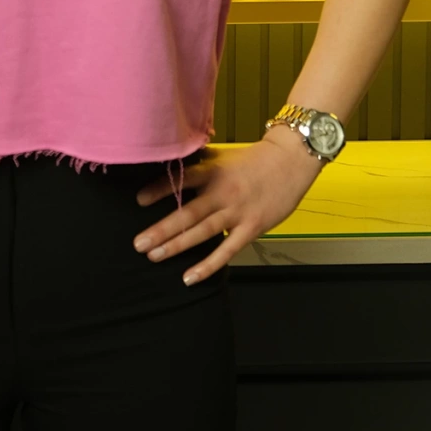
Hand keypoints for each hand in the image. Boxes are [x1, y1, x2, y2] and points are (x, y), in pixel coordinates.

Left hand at [132, 132, 324, 283]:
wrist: (292, 160)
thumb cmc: (255, 157)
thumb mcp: (222, 154)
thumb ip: (198, 162)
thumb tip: (169, 164)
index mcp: (213, 170)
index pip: (182, 179)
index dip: (160, 189)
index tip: (138, 200)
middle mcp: (222, 192)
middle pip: (188, 213)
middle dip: (161, 229)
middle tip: (139, 243)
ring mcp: (237, 212)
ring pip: (203, 232)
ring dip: (177, 246)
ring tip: (154, 256)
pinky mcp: (251, 228)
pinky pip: (226, 251)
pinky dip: (208, 265)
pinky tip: (189, 277)